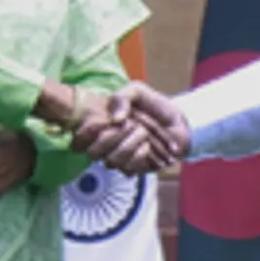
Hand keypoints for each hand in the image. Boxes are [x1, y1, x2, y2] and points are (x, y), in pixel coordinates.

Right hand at [71, 81, 190, 174]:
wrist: (179, 122)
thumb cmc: (154, 105)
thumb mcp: (137, 91)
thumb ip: (122, 98)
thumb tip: (115, 119)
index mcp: (101, 125)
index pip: (80, 137)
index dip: (86, 132)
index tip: (103, 120)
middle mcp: (107, 144)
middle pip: (93, 152)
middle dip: (112, 137)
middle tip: (130, 124)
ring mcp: (120, 157)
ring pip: (111, 161)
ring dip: (129, 145)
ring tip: (144, 132)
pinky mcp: (135, 168)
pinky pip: (129, 168)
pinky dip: (141, 154)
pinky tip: (149, 145)